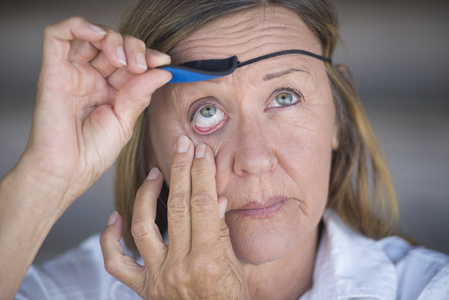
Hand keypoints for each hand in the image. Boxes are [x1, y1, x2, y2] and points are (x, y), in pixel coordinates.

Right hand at [18, 17, 171, 209]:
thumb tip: (162, 71)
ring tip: (123, 60)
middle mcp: (92, 78)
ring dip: (112, 39)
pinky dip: (79, 26)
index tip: (164, 61)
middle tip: (142, 65)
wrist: (67, 172)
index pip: (131, 62)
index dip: (149, 56)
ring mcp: (73, 73)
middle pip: (114, 45)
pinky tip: (98, 36)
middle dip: (134, 48)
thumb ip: (140, 93)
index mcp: (111, 90)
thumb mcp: (125, 122)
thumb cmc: (92, 153)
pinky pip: (57, 36)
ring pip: (91, 35)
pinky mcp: (52, 71)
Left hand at [100, 136, 249, 298]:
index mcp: (209, 260)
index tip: (202, 152)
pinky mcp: (143, 288)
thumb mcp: (235, 267)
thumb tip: (215, 199)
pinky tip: (113, 217)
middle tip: (182, 146)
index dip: (202, 173)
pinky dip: (109, 240)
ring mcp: (157, 277)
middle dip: (180, 170)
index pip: (203, 204)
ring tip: (154, 172)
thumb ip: (222, 232)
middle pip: (176, 207)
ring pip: (142, 227)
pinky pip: (117, 263)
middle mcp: (180, 267)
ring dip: (146, 194)